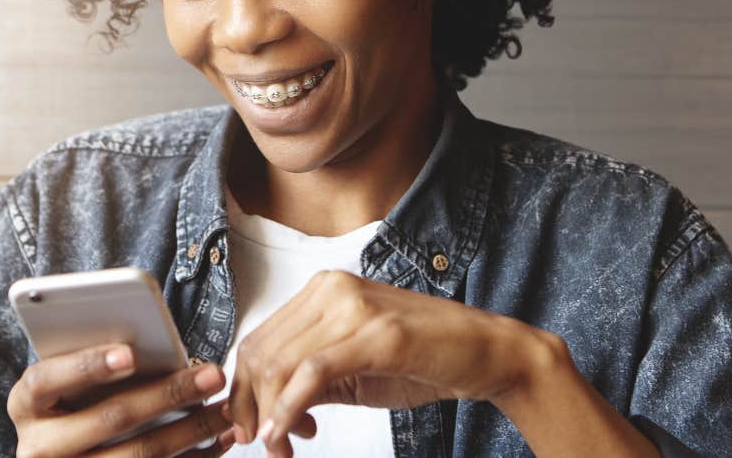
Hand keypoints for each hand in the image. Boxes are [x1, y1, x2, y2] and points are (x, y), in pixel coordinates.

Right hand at [6, 342, 235, 456]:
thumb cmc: (70, 405)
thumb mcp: (68, 384)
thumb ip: (96, 363)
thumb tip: (154, 343)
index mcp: (26, 403)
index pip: (47, 379)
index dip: (88, 365)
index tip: (131, 354)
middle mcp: (39, 446)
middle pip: (110, 418)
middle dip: (169, 394)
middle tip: (212, 374)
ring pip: (139, 455)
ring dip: (192, 430)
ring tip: (226, 408)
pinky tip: (218, 440)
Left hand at [227, 270, 560, 455]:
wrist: (487, 352)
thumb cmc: (425, 359)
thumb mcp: (354, 369)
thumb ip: (310, 379)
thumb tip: (265, 410)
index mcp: (323, 290)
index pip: (259, 339)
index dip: (244, 389)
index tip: (254, 427)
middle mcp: (332, 288)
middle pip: (260, 352)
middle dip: (251, 406)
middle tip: (266, 444)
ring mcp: (355, 306)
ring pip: (280, 363)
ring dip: (270, 415)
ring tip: (282, 446)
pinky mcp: (377, 333)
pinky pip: (313, 372)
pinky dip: (289, 409)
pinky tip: (287, 434)